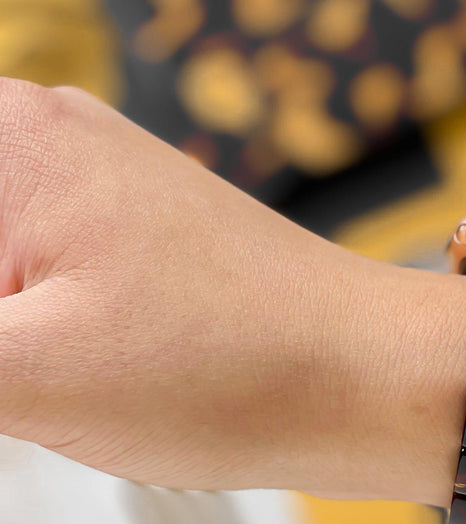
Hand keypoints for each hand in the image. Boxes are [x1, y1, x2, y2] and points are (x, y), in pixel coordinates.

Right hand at [0, 77, 465, 498]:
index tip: (5, 351)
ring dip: (5, 336)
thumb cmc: (241, 369)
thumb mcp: (21, 372)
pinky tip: (47, 376)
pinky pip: (20, 269)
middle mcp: (44, 141)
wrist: (371, 383)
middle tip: (29, 382)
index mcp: (4, 141)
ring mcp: (90, 191)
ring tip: (55, 379)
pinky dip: (10, 326)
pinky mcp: (122, 245)